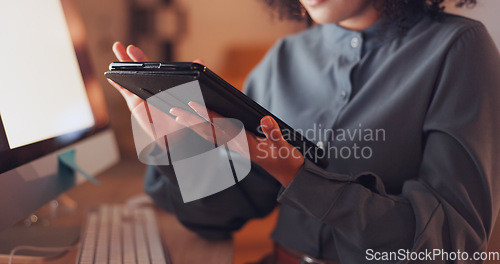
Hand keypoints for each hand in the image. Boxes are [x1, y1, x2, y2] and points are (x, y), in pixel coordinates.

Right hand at [109, 42, 186, 147]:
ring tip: (115, 51)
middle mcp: (151, 86)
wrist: (173, 137)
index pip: (151, 68)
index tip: (134, 49)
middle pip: (138, 69)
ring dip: (120, 65)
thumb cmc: (183, 117)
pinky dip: (116, 83)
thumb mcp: (190, 97)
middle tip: (123, 47)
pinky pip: (123, 91)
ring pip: (128, 77)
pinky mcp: (133, 103)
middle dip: (129, 57)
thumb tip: (200, 60)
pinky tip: (110, 75)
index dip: (141, 58)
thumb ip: (194, 79)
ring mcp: (140, 93)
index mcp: (162, 83)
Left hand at [170, 102, 303, 186]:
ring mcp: (235, 147)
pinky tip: (198, 125)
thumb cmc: (286, 158)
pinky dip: (204, 129)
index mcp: (244, 143)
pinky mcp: (238, 146)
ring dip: (193, 125)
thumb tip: (266, 120)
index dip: (206, 115)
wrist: (287, 174)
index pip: (221, 126)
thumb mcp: (283, 146)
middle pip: (209, 131)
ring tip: (179, 116)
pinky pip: (216, 137)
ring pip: (210, 135)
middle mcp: (236, 145)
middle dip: (191, 121)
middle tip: (174, 111)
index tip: (192, 105)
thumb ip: (274, 133)